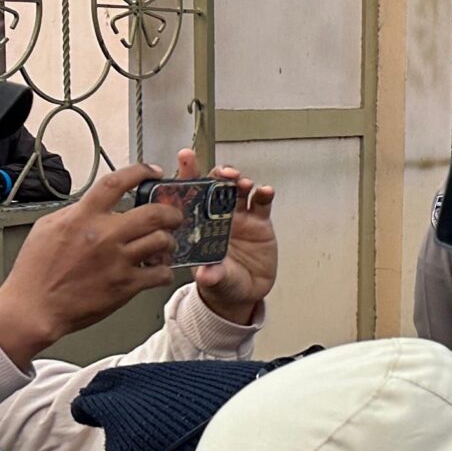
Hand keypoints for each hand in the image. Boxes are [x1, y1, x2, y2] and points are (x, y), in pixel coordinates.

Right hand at [0, 161, 173, 367]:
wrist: (34, 307)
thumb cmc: (36, 271)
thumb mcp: (47, 228)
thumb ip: (75, 212)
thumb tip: (95, 203)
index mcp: (82, 217)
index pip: (116, 183)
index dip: (140, 172)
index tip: (152, 171)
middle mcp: (103, 235)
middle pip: (154, 213)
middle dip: (171, 212)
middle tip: (173, 215)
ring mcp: (117, 261)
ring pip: (162, 241)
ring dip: (168, 241)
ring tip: (164, 244)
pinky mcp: (126, 285)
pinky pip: (161, 273)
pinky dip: (164, 271)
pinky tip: (157, 270)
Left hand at [181, 150, 277, 323]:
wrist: (246, 292)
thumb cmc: (222, 283)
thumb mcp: (214, 281)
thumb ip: (212, 275)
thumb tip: (206, 274)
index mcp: (198, 224)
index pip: (189, 194)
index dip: (187, 174)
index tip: (187, 158)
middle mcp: (216, 216)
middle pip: (214, 185)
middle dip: (217, 173)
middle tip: (223, 172)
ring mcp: (238, 217)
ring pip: (237, 190)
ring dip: (239, 181)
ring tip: (242, 182)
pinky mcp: (259, 222)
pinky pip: (261, 204)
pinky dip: (264, 194)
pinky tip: (265, 191)